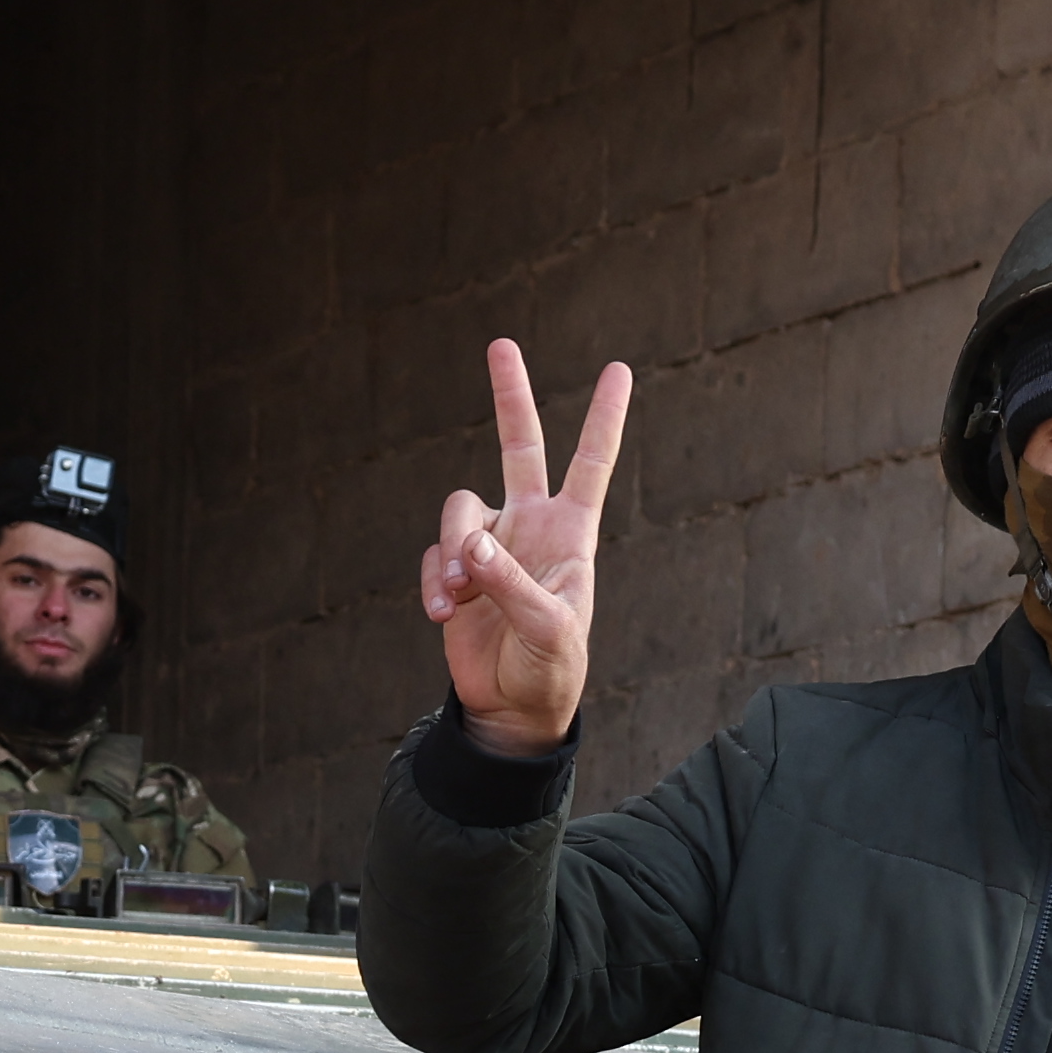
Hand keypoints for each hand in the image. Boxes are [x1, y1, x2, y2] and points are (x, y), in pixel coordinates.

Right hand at [419, 338, 630, 749]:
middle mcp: (530, 526)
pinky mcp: (455, 573)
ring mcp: (490, 546)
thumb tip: (469, 543)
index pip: (590, 463)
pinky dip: (433, 584)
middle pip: (519, 446)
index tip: (618, 369)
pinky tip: (443, 616)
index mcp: (570, 533)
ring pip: (459, 512)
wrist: (513, 708)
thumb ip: (509, 582)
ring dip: (452, 551)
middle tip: (501, 344)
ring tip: (457, 596)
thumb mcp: (547, 628)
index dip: (603, 417)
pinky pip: (433, 558)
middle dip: (511, 396)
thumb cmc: (550, 668)